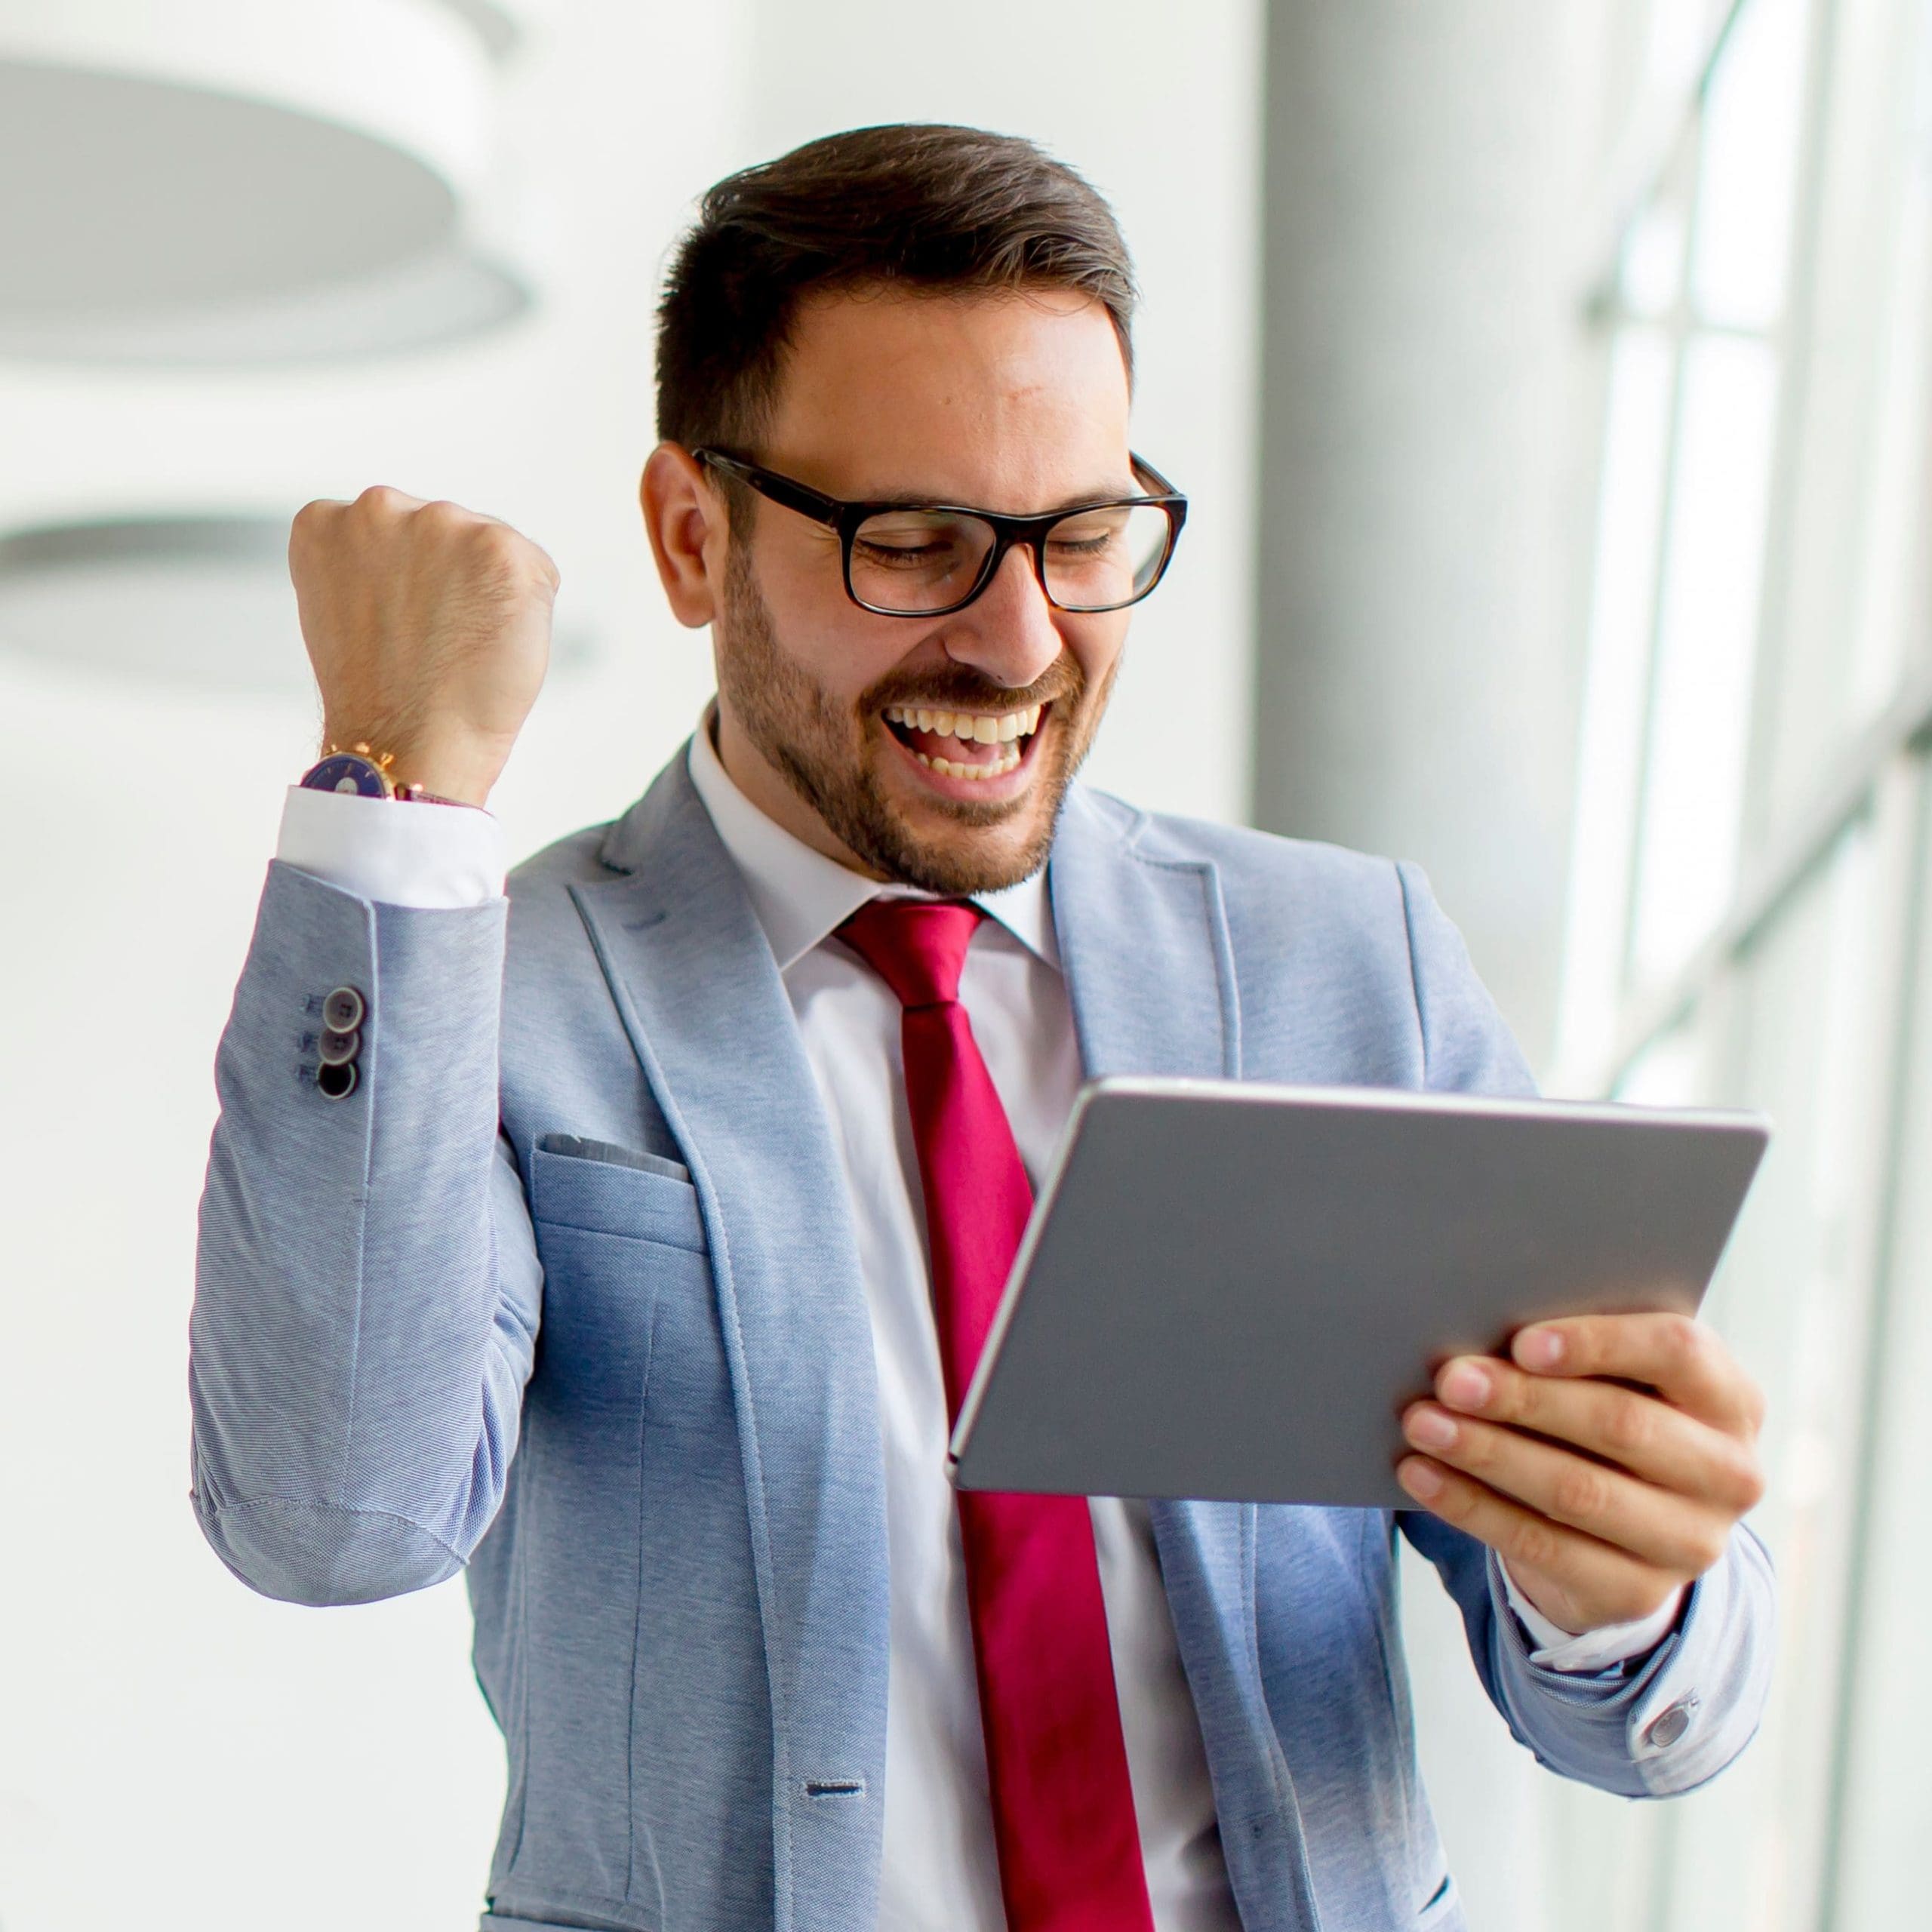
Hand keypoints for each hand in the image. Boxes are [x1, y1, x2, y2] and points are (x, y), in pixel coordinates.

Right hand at [288, 486, 561, 805]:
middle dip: (450, 582)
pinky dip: (529, 609)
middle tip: (433, 643)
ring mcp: (440, 522)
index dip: (406, 588)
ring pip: (489, 547)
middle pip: (443, 531)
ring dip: (489, 591)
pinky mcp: (498, 548)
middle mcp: (378, 506)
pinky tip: (492, 643)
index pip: (391, 531)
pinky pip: (535, 570)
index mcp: (328, 521)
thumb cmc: (383, 694)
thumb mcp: (347, 604)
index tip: (396, 628)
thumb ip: (373, 560)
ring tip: (459, 646)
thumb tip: (427, 547)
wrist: (409, 743)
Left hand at [1395, 1313, 1765, 1635]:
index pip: (1679, 1352)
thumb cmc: (1612, 1416)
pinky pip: (1542, 1545)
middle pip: (1621, 1424)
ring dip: (1487, 1452)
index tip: (1522, 1340)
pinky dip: (1471, 1505)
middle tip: (1449, 1379)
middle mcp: (1728, 1474)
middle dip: (1524, 1399)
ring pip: (1577, 1490)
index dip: (1599, 1343)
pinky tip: (1422, 1474)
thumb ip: (1578, 1351)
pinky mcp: (1637, 1592)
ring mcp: (1690, 1543)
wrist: (1633, 1529)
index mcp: (1730, 1399)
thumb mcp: (1619, 1378)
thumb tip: (1482, 1331)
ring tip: (1422, 1423)